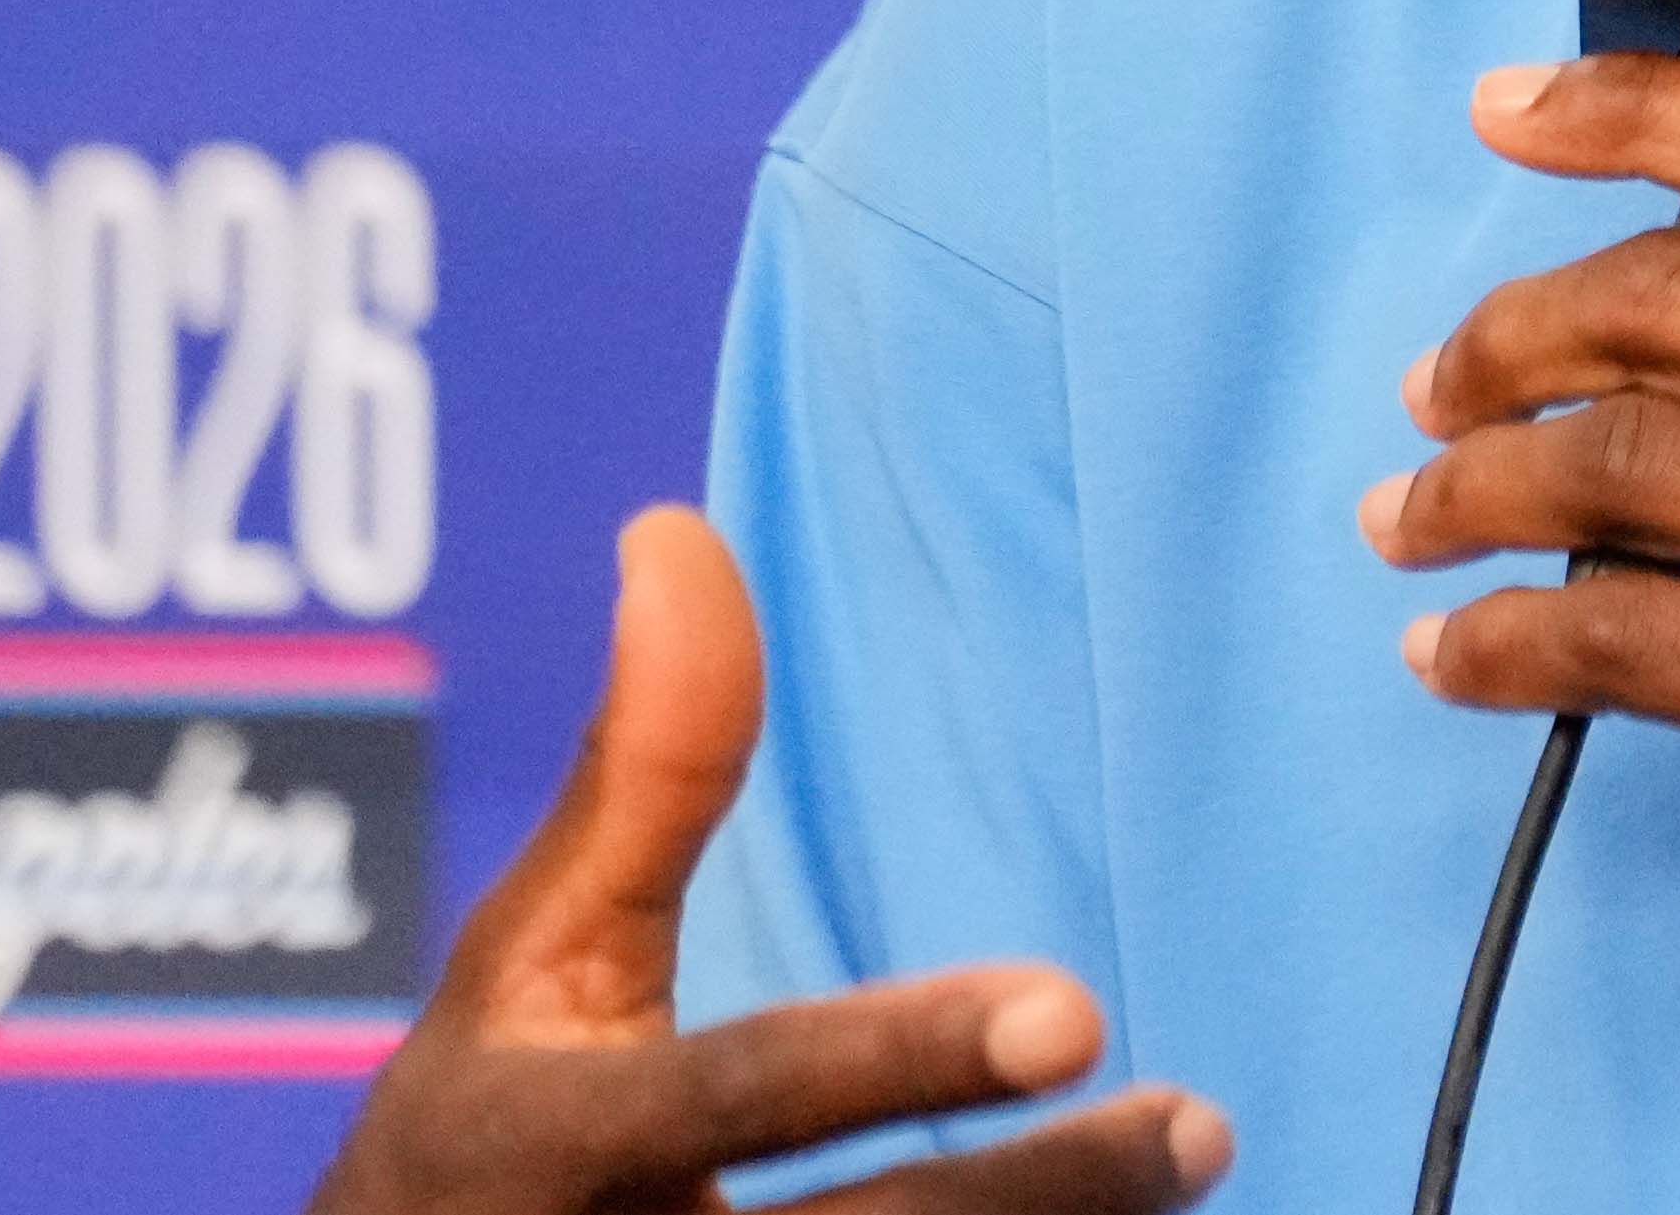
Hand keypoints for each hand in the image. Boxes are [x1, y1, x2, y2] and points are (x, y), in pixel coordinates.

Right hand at [308, 507, 1230, 1214]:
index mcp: (546, 1153)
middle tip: (1200, 1129)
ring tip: (1195, 1158)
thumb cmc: (478, 1140)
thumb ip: (638, 773)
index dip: (902, 1050)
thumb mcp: (525, 967)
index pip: (743, 1094)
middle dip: (1044, 1197)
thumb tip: (678, 530)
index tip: (1076, 1007)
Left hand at [1371, 60, 1679, 1181]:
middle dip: (1515, 326)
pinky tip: (1460, 649)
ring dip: (1474, 483)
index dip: (1636, 108)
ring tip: (1415, 515)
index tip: (1521, 110)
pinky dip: (1503, 633)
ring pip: (1616, 459)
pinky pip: (1619, 637)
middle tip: (1447, 376)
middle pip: (1672, 295)